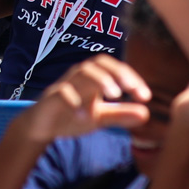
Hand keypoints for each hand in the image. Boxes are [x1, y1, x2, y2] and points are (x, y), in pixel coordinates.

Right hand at [21, 57, 151, 144]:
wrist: (41, 125)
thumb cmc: (72, 115)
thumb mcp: (100, 118)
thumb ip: (120, 115)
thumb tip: (147, 114)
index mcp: (94, 78)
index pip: (116, 69)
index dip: (131, 78)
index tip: (145, 96)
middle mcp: (80, 77)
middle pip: (99, 63)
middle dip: (117, 73)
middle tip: (131, 91)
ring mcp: (65, 85)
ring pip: (82, 72)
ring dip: (100, 80)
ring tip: (114, 96)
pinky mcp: (51, 97)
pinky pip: (62, 92)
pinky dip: (74, 101)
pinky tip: (84, 116)